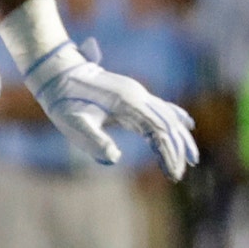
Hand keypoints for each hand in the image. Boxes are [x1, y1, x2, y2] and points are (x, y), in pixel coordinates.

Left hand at [27, 39, 198, 179]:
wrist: (56, 73)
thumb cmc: (63, 101)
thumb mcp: (73, 123)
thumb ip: (94, 140)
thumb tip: (115, 157)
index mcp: (127, 102)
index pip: (159, 132)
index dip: (168, 155)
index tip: (172, 175)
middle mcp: (137, 95)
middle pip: (168, 125)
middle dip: (177, 151)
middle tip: (178, 175)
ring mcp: (135, 92)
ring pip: (167, 116)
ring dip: (180, 138)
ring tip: (192, 160)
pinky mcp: (130, 94)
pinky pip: (159, 106)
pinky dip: (175, 117)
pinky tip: (187, 125)